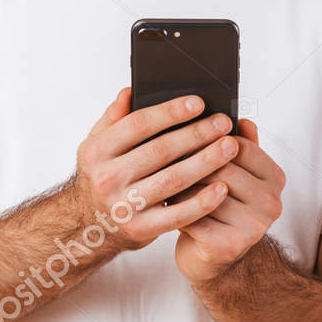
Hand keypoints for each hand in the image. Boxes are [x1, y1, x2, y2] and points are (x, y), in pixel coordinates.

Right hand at [72, 88, 235, 252]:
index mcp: (97, 151)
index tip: (199, 103)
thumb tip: (129, 92)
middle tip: (223, 124)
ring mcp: (124, 205)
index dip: (171, 112)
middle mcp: (107, 178)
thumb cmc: (101, 180)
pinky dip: (203, 201)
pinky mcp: (141, 229)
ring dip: (207, 162)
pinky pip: (178, 214)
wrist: (91, 227)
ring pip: (174, 179)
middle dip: (197, 134)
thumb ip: (112, 119)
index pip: (138, 124)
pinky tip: (222, 187)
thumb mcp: (96, 147)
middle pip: (161, 150)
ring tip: (230, 148)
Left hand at [174, 118, 285, 283]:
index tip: (186, 134)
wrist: (213, 259)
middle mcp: (271, 202)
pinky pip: (194, 217)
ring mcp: (254, 226)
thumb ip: (241, 147)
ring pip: (205, 192)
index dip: (209, 139)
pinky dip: (175, 210)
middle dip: (190, 161)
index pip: (241, 146)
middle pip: (222, 168)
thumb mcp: (235, 175)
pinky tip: (164, 205)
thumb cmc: (220, 210)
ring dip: (178, 186)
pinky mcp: (230, 245)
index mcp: (275, 178)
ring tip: (161, 179)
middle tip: (162, 154)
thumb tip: (242, 119)